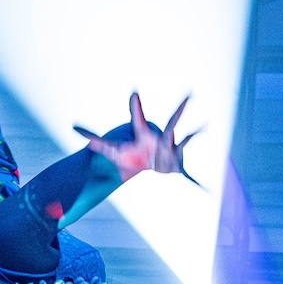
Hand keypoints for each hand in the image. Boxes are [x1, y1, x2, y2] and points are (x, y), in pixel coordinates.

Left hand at [74, 93, 199, 183]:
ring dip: (195, 133)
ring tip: (206, 125)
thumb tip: (72, 127)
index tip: (133, 92)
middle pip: (172, 121)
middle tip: (190, 92)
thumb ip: (92, 139)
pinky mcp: (176, 165)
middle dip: (180, 108)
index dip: (134, 108)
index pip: (137, 119)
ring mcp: (171, 150)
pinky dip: (198, 184)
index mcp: (144, 134)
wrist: (146, 156)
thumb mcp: (109, 148)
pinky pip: (189, 177)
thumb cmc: (128, 149)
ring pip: (186, 140)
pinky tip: (209, 191)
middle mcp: (161, 138)